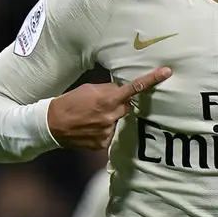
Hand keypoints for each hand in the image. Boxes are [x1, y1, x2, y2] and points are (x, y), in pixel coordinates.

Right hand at [46, 67, 171, 149]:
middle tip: (104, 102)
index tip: (167, 72)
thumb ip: (108, 90)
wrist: (51, 125)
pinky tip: (89, 127)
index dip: (152, 79)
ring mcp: (107, 132)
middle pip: (128, 106)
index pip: (135, 88)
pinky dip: (103, 129)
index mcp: (108, 100)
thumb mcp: (89, 89)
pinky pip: (110, 133)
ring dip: (109, 117)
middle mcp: (111, 116)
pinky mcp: (102, 144)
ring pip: (118, 120)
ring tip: (90, 117)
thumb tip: (122, 90)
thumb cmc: (69, 102)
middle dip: (119, 103)